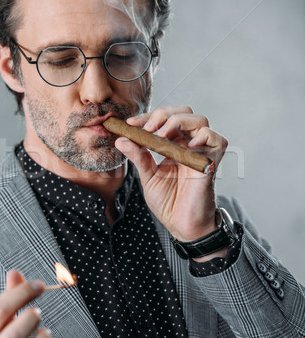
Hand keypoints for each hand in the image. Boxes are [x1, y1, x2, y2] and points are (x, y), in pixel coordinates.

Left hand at [115, 106, 227, 240]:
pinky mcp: (212, 162)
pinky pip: (216, 139)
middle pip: (184, 112)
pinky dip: (203, 136)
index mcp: (174, 145)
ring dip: (178, 122)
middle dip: (164, 114)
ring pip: (200, 120)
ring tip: (162, 135)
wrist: (181, 225)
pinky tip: (188, 146)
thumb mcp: (148, 177)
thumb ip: (138, 157)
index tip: (130, 124)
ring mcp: (202, 152)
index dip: (148, 117)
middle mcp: (189, 145)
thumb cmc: (168, 203)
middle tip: (148, 128)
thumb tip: (120, 139)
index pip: (164, 120)